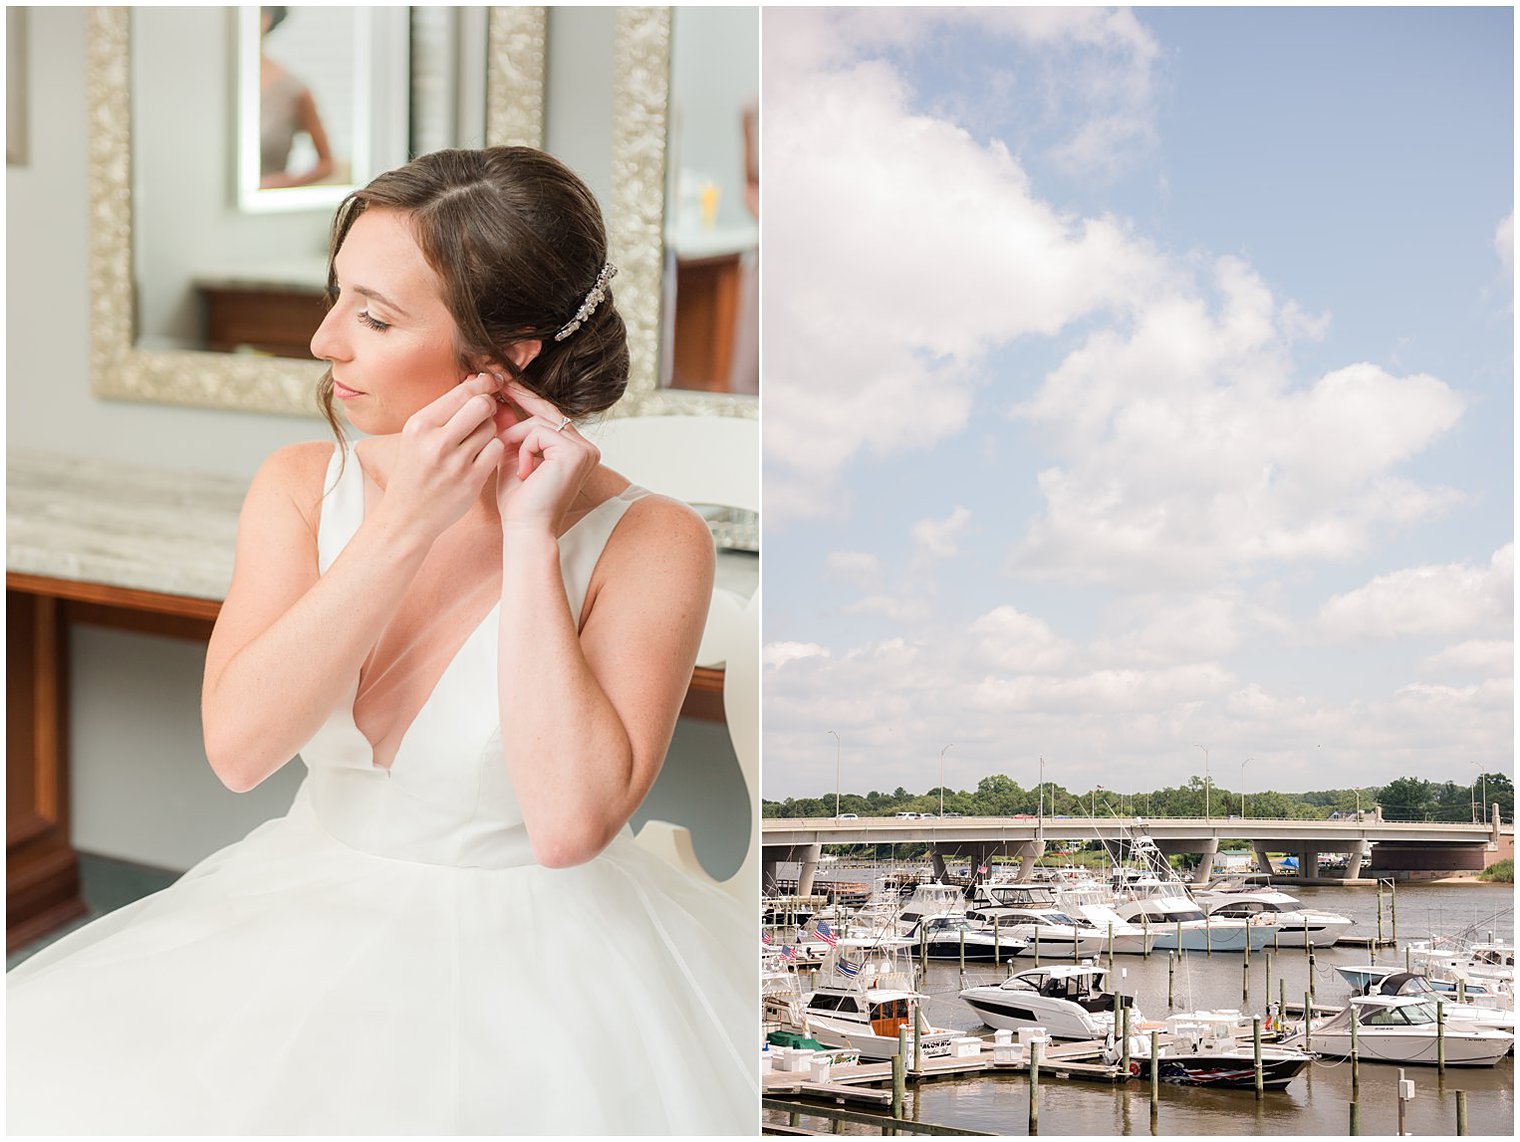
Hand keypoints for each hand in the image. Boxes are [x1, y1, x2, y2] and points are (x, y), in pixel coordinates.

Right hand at [376, 373, 503, 541]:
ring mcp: (455, 462)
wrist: (407, 516)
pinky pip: (497, 449)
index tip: (491, 383)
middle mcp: (436, 442)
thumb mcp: (417, 436)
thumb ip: (446, 411)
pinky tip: (481, 456)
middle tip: (486, 412)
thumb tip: (479, 381)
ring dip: (489, 431)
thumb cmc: (415, 471)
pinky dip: (493, 450)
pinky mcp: (472, 480)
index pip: (462, 392)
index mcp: (419, 424)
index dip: (483, 384)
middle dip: (489, 405)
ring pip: (491, 428)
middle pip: (482, 405)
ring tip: (475, 441)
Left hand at [492, 379, 599, 534]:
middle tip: (496, 382)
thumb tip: (501, 400)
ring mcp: (584, 449)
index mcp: (575, 449)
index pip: (549, 416)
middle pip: (547, 412)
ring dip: (516, 437)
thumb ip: (511, 430)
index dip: (524, 400)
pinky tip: (523, 471)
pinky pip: (540, 432)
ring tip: (508, 459)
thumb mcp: (512, 457)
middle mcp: (585, 447)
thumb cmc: (519, 501)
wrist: (526, 529)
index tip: (503, 387)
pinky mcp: (575, 453)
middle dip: (519, 398)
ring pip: (540, 421)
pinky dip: (524, 448)